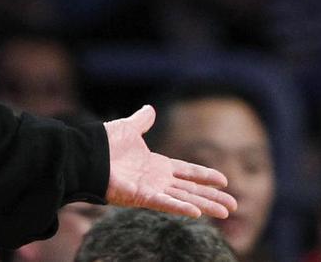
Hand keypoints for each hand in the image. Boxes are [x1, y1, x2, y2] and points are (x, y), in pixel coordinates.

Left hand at [104, 105, 235, 218]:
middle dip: (212, 196)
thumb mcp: (128, 128)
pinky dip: (180, 207)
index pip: (186, 171)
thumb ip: (142, 121)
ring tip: (226, 212)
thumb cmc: (104, 144)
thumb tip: (150, 109)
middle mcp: (156, 179)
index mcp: (156, 165)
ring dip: (205, 205)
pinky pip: (165, 203)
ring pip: (184, 198)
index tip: (223, 180)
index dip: (204, 175)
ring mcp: (150, 189)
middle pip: (191, 189)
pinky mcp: (141, 197)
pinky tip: (197, 212)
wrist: (87, 153)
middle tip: (233, 204)